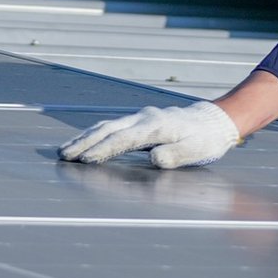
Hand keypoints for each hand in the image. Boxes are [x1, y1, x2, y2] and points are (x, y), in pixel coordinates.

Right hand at [57, 100, 242, 168]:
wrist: (214, 121)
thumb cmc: (205, 140)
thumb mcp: (196, 150)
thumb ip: (175, 155)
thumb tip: (154, 159)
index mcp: (157, 126)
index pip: (124, 139)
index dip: (104, 150)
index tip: (85, 160)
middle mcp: (145, 117)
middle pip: (108, 129)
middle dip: (84, 143)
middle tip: (64, 156)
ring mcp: (141, 116)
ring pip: (107, 126)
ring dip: (85, 138)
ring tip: (65, 150)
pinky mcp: (140, 120)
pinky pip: (112, 126)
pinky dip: (95, 133)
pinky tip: (84, 141)